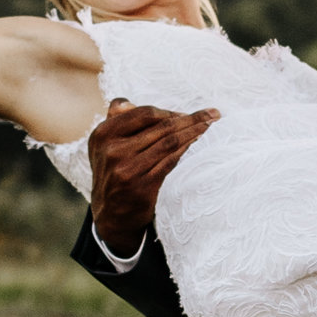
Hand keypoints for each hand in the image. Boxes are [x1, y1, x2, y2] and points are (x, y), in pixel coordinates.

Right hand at [87, 98, 219, 252]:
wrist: (111, 215)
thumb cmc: (114, 172)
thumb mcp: (105, 145)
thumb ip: (116, 120)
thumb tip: (129, 101)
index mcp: (103, 134)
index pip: (144, 113)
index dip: (169, 112)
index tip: (188, 113)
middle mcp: (113, 151)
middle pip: (161, 127)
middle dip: (191, 119)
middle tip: (213, 114)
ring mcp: (127, 169)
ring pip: (169, 143)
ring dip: (194, 132)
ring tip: (211, 125)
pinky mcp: (141, 186)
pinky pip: (170, 161)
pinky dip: (186, 149)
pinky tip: (198, 143)